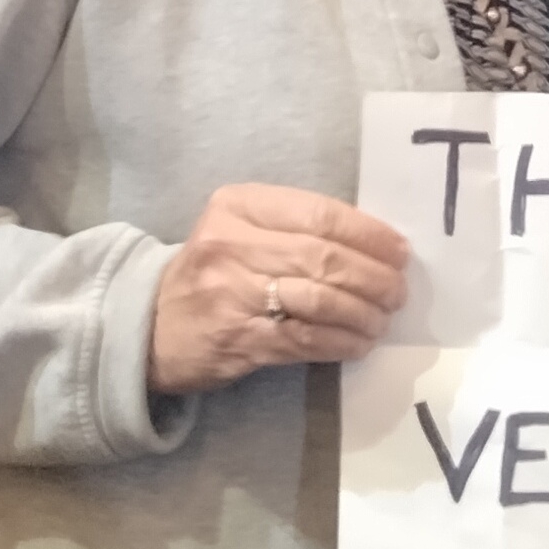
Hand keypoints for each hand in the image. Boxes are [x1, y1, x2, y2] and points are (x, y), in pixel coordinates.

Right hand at [149, 184, 408, 395]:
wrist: (150, 324)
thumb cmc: (211, 271)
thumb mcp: (240, 229)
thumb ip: (294, 227)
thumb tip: (372, 244)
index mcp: (237, 206)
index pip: (319, 214)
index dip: (368, 234)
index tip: (398, 251)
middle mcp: (231, 244)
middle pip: (324, 257)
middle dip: (373, 276)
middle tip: (397, 291)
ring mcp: (232, 294)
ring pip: (320, 300)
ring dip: (363, 313)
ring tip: (382, 319)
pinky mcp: (238, 338)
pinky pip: (305, 339)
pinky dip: (341, 342)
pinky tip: (359, 343)